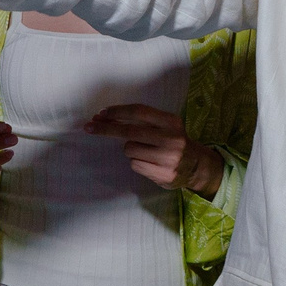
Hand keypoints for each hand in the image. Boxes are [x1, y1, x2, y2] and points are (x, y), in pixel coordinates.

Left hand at [85, 104, 224, 195]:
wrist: (197, 166)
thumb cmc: (174, 141)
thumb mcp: (167, 125)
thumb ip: (143, 121)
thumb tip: (106, 118)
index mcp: (171, 121)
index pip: (139, 112)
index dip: (117, 111)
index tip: (101, 114)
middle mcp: (170, 138)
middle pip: (129, 130)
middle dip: (106, 128)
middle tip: (89, 126)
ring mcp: (167, 157)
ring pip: (130, 149)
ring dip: (131, 150)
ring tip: (146, 152)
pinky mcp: (163, 174)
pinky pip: (135, 164)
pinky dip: (137, 162)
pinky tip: (150, 163)